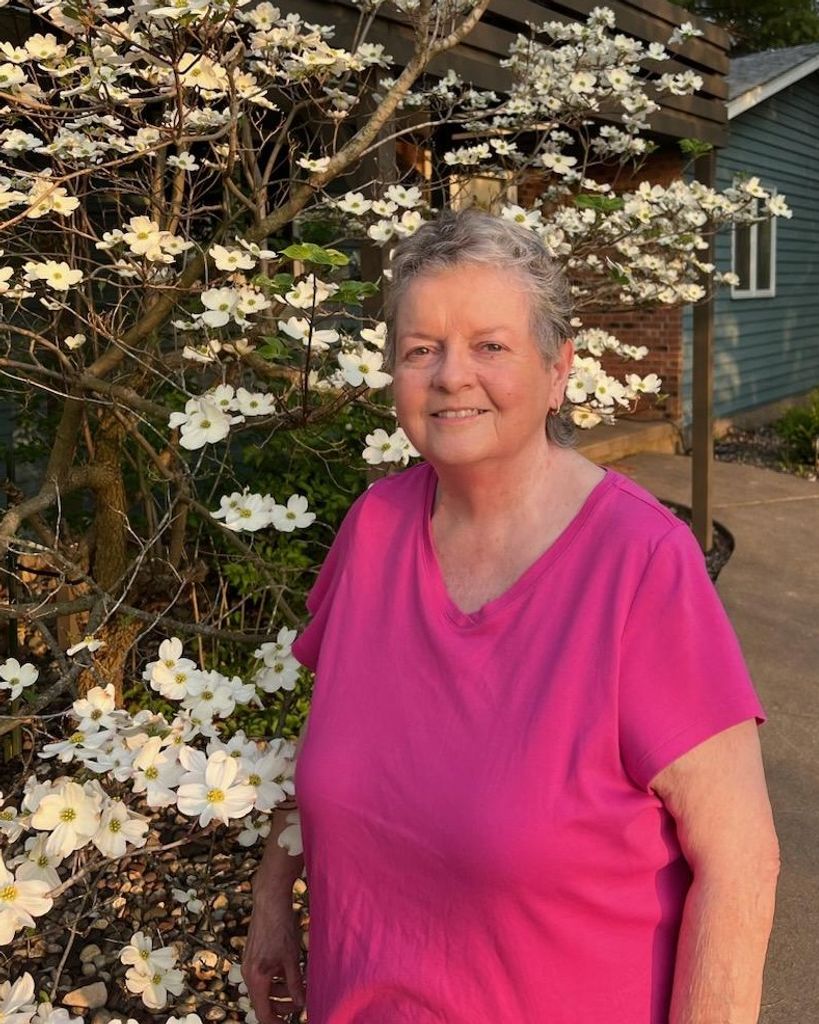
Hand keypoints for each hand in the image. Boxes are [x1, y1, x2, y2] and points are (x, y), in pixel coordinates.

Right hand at [242, 887, 305, 1022]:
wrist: (269, 901)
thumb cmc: (281, 927)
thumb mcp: (292, 958)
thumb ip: (295, 983)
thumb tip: (300, 1004)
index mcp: (257, 978)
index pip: (263, 1012)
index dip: (276, 1021)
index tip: (289, 1023)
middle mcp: (249, 973)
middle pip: (263, 1001)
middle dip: (282, 1006)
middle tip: (300, 1004)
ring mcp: (249, 963)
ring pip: (264, 988)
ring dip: (281, 991)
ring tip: (300, 987)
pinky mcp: (253, 955)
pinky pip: (263, 975)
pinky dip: (276, 978)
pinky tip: (291, 972)